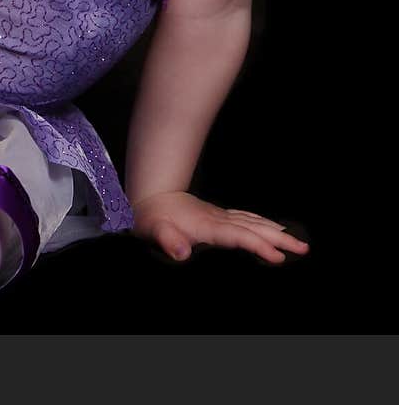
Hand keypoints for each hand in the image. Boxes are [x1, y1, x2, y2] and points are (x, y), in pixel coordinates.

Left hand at [130, 191, 310, 264]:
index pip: (238, 236)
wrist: (148, 195)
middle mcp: (217, 218)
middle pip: (253, 227)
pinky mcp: (217, 216)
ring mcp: (219, 215)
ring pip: (252, 222)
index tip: (277, 257)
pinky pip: (246, 218)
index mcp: (207, 225)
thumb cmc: (150, 218)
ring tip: (296, 241)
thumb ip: (167, 241)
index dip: (258, 245)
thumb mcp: (152, 231)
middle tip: (303, 248)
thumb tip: (181, 253)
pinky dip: (262, 223)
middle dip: (279, 238)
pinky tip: (270, 226)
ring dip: (275, 230)